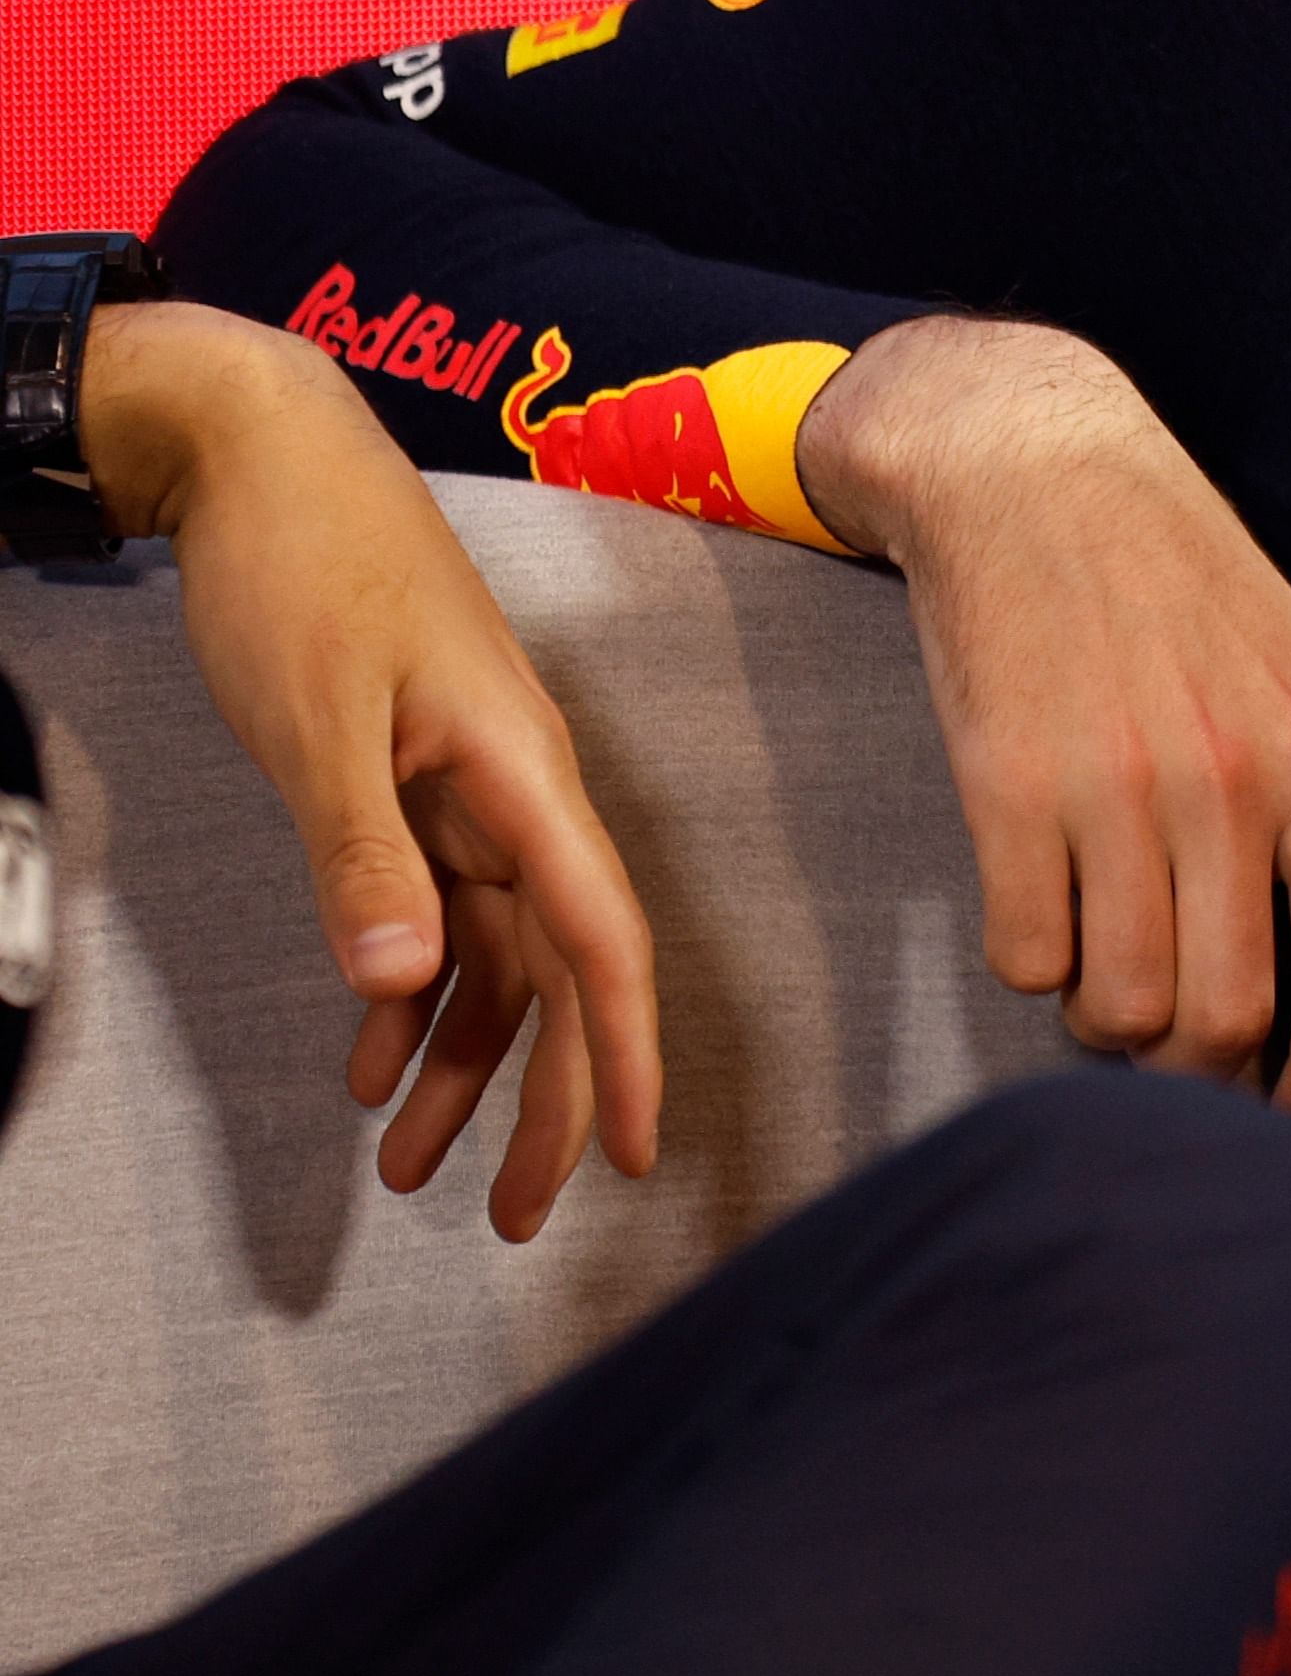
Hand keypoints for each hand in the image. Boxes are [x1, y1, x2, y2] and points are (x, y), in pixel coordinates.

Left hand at [83, 300, 663, 1239]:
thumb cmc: (302, 565)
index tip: (637, 1157)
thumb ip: (362, 849)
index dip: (627, 1052)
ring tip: (404, 1174)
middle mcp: (516, 792)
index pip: (600, 937)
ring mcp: (469, 790)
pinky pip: (435, 916)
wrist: (268, 454)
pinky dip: (406, 997)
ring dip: (459, 1066)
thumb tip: (403, 979)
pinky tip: (365, 1064)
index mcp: (519, 773)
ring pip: (494, 958)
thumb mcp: (317, 716)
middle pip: (561, 971)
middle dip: (548, 1100)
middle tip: (512, 1221)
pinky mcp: (416, 784)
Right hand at [797, 315, 1290, 1116]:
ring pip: (1119, 1008)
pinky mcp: (1004, 792)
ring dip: (1112, 1026)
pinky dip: (1034, 965)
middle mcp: (1225, 788)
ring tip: (1110, 977)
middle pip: (1228, 1019)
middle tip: (1186, 1061)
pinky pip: (1024, 959)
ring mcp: (1111, 793)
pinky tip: (1045, 910)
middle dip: (1209, 1077)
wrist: (1034, 471)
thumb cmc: (1181, 579)